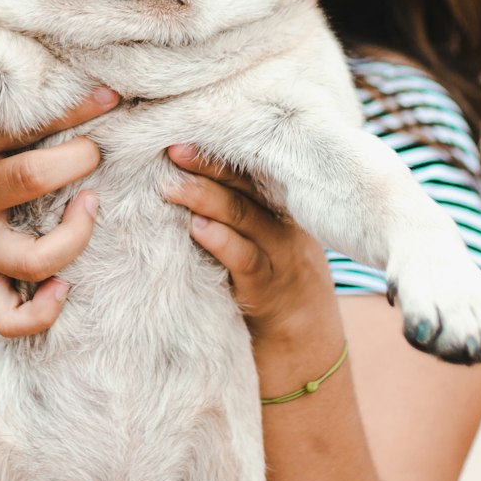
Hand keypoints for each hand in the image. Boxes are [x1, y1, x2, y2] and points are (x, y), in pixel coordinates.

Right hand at [0, 88, 118, 337]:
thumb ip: (2, 116)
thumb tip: (74, 90)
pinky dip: (42, 312)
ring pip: (34, 258)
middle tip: (94, 153)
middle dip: (77, 161)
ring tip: (89, 208)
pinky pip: (9, 315)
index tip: (108, 97)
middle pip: (30, 178)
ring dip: (75, 237)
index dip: (73, 110)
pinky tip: (63, 287)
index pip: (21, 125)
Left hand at [164, 145, 334, 341]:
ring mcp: (280, 256)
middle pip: (247, 184)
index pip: (252, 168)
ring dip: (205, 198)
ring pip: (244, 216)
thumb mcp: (263, 240)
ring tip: (172, 186)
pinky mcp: (269, 289)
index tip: (186, 130)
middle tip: (173, 148)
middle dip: (209, 163)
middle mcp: (284, 224)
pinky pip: (246, 260)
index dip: (220, 149)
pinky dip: (221, 241)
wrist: (308, 349)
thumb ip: (237, 210)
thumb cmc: (274, 283)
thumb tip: (182, 176)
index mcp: (281, 207)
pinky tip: (197, 229)